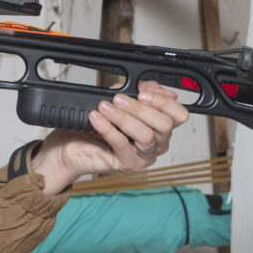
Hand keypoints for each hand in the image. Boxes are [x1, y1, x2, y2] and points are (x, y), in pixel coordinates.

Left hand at [30, 81, 187, 194]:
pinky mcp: (127, 164)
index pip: (179, 115)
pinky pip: (122, 145)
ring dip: (124, 117)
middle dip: (141, 108)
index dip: (165, 102)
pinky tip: (96, 118)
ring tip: (105, 107)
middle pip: (164, 125)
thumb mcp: (120, 100)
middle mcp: (158, 142)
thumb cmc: (99, 123)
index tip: (143, 93)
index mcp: (160, 125)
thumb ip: (138, 91)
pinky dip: (108, 128)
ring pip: (146, 136)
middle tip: (119, 99)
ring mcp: (144, 156)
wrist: (74, 145)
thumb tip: (154, 87)